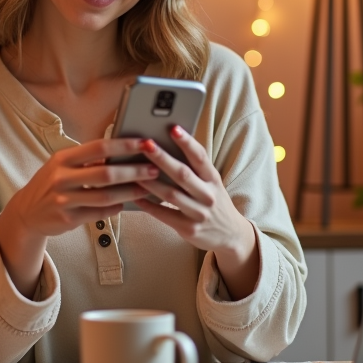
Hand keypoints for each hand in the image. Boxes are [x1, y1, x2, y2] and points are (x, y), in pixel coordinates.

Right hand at [0, 138, 156, 296]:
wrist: (27, 212)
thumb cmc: (51, 184)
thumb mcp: (62, 166)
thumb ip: (87, 160)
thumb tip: (122, 153)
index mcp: (63, 158)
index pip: (99, 147)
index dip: (124, 145)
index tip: (145, 143)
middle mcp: (62, 177)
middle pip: (106, 173)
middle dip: (133, 171)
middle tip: (154, 169)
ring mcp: (64, 199)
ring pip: (105, 196)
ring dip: (130, 192)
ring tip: (148, 188)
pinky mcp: (67, 218)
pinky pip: (99, 213)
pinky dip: (116, 208)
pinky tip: (128, 204)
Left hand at [134, 126, 261, 299]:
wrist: (230, 234)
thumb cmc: (213, 201)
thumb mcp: (211, 183)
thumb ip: (194, 168)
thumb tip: (168, 144)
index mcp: (213, 179)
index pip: (200, 157)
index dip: (187, 142)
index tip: (173, 128)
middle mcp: (208, 195)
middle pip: (182, 174)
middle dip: (162, 158)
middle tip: (146, 144)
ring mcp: (199, 213)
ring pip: (170, 194)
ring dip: (150, 181)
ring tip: (132, 169)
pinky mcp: (189, 229)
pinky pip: (164, 215)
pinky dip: (148, 205)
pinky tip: (134, 196)